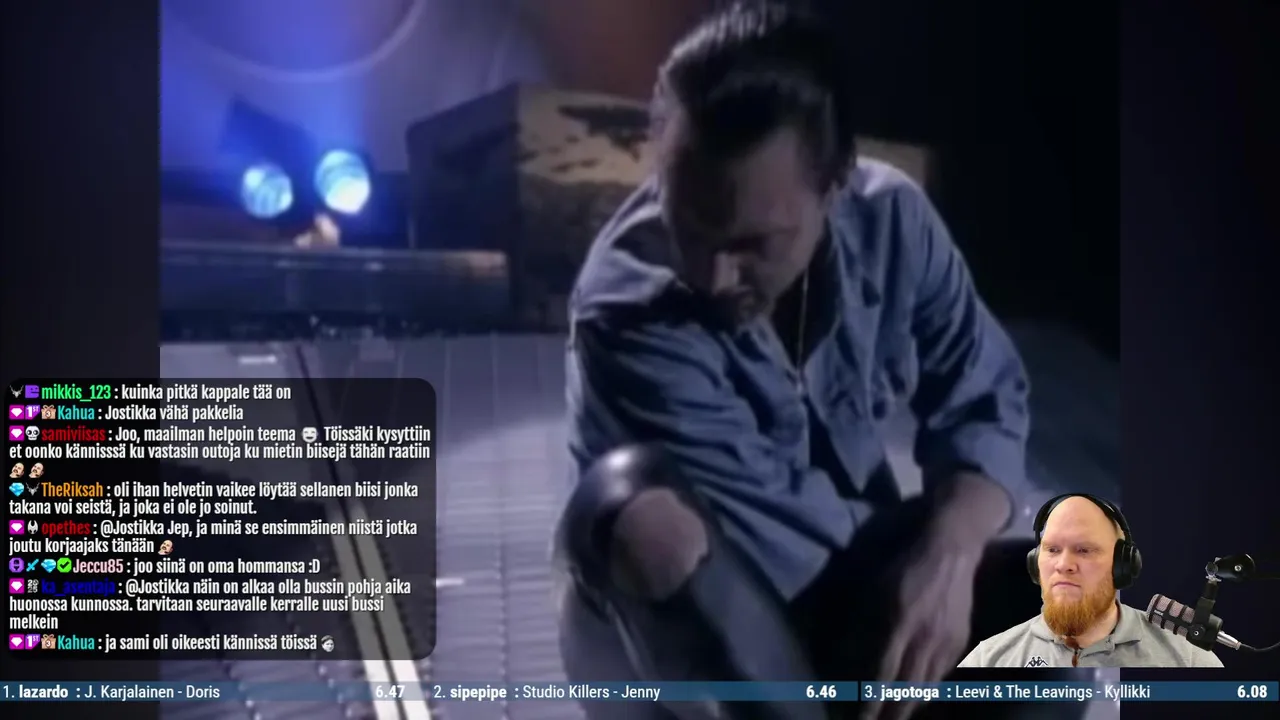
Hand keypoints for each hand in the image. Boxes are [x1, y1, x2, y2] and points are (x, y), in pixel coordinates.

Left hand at [861, 529, 981, 719]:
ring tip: (892, 719)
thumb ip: (866, 625)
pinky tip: (915, 699)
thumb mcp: (876, 590)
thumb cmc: (905, 565)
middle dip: (890, 715)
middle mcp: (925, 637)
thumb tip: (851, 658)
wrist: (952, 549)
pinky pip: (941, 676)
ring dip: (908, 709)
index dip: (870, 702)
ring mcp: (946, 642)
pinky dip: (926, 692)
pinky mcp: (959, 642)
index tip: (858, 718)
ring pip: (926, 688)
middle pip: (907, 690)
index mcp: (900, 622)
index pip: (883, 674)